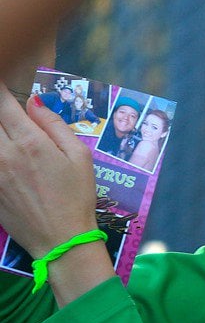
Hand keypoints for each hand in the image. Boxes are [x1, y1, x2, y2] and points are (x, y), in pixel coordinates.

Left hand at [0, 83, 96, 258]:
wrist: (60, 240)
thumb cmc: (77, 195)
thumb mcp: (80, 156)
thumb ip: (55, 125)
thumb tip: (34, 102)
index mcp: (31, 142)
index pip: (5, 105)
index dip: (1, 91)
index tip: (1, 83)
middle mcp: (5, 154)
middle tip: (4, 111)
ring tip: (5, 134)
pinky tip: (4, 152)